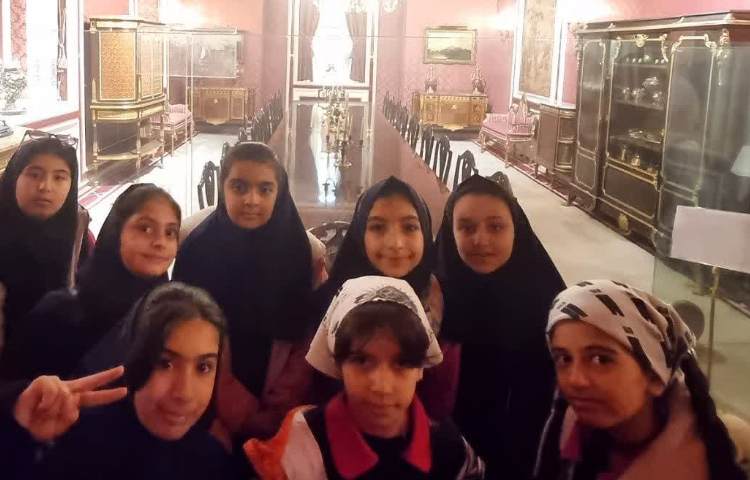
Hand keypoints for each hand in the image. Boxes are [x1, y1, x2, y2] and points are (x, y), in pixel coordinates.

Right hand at [13, 366, 127, 441]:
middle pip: (91, 381)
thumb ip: (69, 416)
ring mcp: (58, 384)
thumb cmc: (39, 420)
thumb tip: (71, 398)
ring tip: (43, 412)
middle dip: (107, 376)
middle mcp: (68, 389)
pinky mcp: (46, 381)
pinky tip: (40, 405)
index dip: (109, 395)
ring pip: (67, 398)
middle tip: (122, 369)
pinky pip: (54, 394)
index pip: (94, 396)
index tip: (125, 391)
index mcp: (73, 400)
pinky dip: (47, 403)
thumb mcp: (57, 426)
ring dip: (53, 410)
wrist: (20, 416)